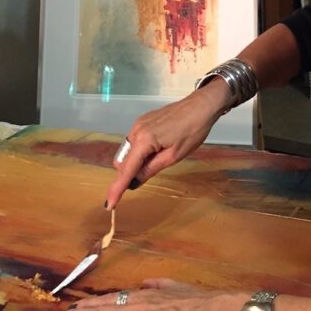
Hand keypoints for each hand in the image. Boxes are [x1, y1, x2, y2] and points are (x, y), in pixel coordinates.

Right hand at [105, 82, 228, 208]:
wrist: (201, 105)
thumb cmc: (192, 131)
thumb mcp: (174, 156)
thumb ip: (151, 169)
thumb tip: (133, 183)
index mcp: (144, 140)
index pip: (126, 169)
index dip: (117, 188)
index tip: (109, 205)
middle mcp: (136, 130)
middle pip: (123, 161)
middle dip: (129, 172)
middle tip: (151, 173)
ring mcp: (138, 123)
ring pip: (129, 151)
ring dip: (137, 161)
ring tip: (161, 156)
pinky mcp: (143, 120)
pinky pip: (135, 141)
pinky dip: (141, 151)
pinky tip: (158, 147)